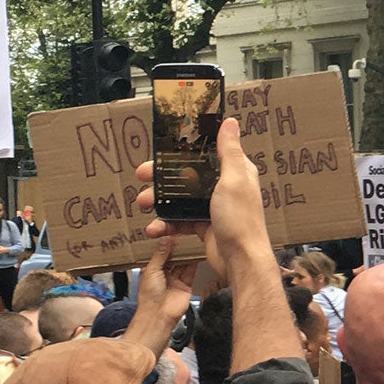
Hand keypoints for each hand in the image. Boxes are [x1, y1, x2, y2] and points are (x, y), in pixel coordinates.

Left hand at [125, 236, 198, 356]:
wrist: (159, 315)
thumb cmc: (149, 296)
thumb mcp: (151, 270)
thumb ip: (161, 254)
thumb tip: (166, 239)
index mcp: (151, 270)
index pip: (159, 253)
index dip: (164, 243)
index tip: (170, 231)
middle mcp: (164, 273)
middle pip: (172, 256)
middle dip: (177, 247)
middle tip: (184, 233)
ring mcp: (176, 279)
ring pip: (182, 262)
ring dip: (186, 253)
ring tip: (192, 239)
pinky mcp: (187, 284)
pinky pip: (191, 270)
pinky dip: (194, 261)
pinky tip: (198, 251)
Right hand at [138, 118, 266, 284]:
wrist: (240, 261)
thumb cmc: (241, 220)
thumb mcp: (234, 180)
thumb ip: (229, 152)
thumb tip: (230, 122)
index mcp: (234, 172)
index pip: (205, 154)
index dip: (182, 151)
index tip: (161, 150)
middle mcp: (225, 188)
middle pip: (188, 176)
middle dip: (162, 177)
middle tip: (142, 176)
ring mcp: (213, 208)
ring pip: (180, 199)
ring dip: (160, 201)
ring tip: (143, 204)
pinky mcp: (204, 226)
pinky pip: (180, 220)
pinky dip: (166, 224)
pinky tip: (155, 228)